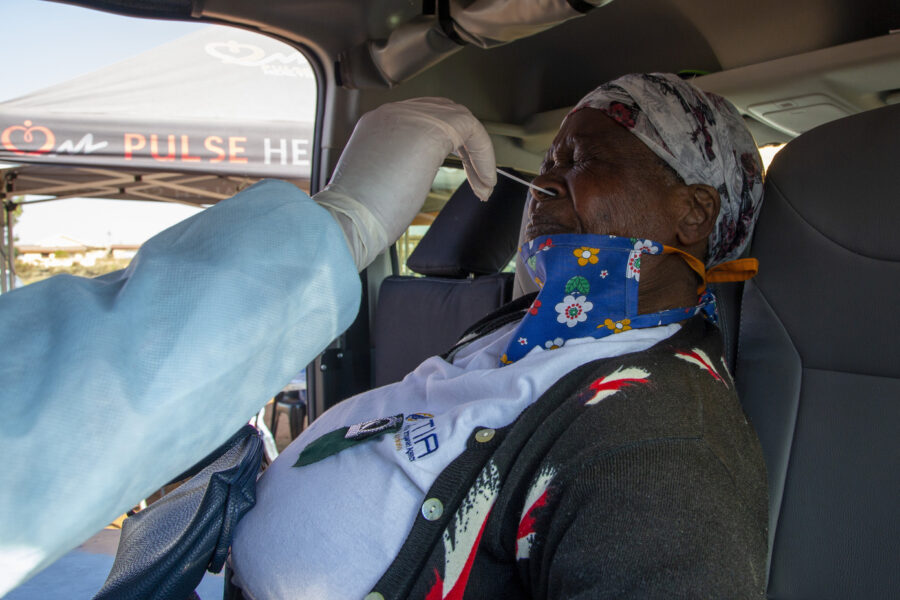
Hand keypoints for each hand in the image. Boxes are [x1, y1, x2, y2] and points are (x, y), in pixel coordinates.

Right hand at [314, 97, 495, 269]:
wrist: (348, 221)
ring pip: (461, 120)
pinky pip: (472, 131)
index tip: (459, 175)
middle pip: (445, 113)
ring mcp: (411, 118)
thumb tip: (415, 175)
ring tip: (483, 185)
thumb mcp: (378, 184)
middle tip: (477, 178)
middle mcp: (392, 115)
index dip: (448, 145)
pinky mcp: (431, 129)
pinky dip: (484, 156)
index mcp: (376, 126)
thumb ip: (398, 169)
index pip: (422, 121)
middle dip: (466, 146)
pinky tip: (484, 183)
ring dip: (477, 154)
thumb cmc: (359, 217)